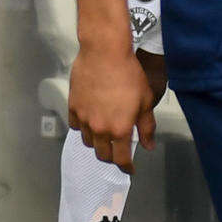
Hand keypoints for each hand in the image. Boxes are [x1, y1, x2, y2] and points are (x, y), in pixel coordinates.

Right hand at [66, 42, 154, 170]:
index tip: (130, 169)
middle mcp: (99, 128)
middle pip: (102, 154)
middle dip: (111, 156)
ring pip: (87, 141)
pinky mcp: (73, 106)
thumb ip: (146, 127)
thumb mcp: (145, 101)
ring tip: (103, 133)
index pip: (121, 159)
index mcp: (120, 129)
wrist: (104, 52)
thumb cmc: (129, 74)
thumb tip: (148, 145)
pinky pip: (75, 125)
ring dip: (97, 142)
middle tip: (117, 151)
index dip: (127, 167)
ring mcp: (83, 118)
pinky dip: (82, 127)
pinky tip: (89, 119)